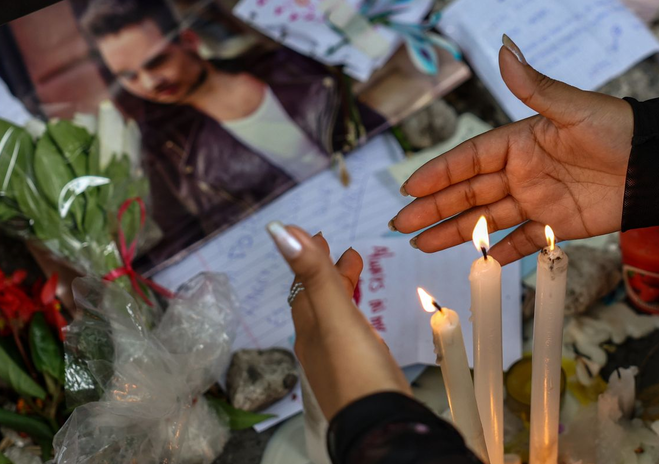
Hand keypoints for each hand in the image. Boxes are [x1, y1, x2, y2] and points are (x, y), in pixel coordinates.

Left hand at [268, 222, 410, 417]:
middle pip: (318, 300)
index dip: (310, 258)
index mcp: (310, 328)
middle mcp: (318, 344)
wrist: (378, 427)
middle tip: (344, 251)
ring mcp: (338, 362)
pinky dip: (354, 317)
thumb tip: (279, 230)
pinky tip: (365, 324)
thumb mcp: (335, 316)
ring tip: (355, 276)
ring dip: (341, 292)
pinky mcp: (358, 375)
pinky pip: (350, 336)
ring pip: (333, 318)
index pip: (304, 285)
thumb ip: (313, 274)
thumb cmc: (357, 374)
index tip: (320, 234)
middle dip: (327, 272)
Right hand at [391, 37, 632, 263]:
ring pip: (486, 220)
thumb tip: (504, 48)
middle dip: (433, 208)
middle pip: (469, 192)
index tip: (409, 187)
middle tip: (399, 224)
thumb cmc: (619, 128)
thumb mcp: (573, 108)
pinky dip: (500, 253)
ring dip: (454, 232)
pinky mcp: (558, 224)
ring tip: (420, 244)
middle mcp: (523, 171)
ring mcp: (538, 199)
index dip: (438, 173)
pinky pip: (522, 241)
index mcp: (520, 141)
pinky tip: (476, 263)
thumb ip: (534, 86)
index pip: (469, 159)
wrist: (658, 164)